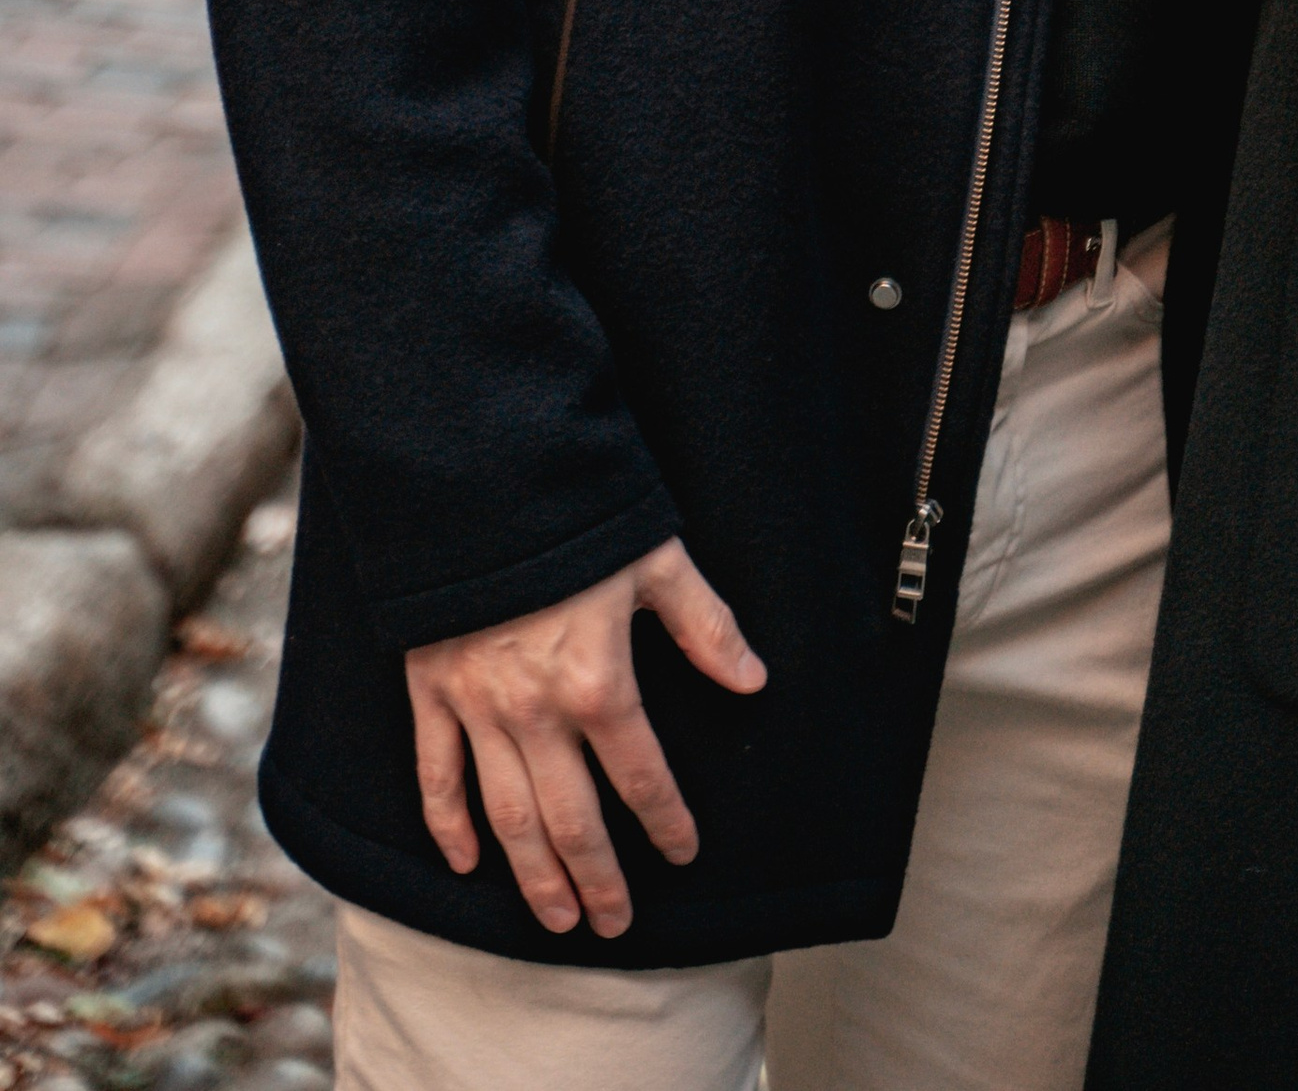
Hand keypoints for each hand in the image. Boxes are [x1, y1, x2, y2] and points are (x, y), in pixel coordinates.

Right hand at [406, 535, 765, 938]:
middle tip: (615, 925)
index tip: (682, 855)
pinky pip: (437, 774)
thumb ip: (706, 626)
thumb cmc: (576, 517)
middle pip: (571, 820)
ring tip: (556, 919)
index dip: (666, 822)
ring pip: (507, 816)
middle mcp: (536, 712)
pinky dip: (448, 824)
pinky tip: (466, 863)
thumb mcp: (658, 562)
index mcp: (599, 682)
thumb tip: (752, 679)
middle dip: (597, 879)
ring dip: (533, 875)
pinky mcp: (433, 691)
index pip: (642, 776)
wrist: (480, 483)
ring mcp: (479, 707)